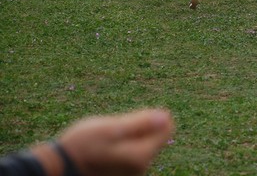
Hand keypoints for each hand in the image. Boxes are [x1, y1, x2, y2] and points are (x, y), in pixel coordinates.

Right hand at [58, 109, 173, 175]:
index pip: (167, 127)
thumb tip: (165, 116)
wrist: (58, 167)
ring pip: (140, 145)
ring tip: (105, 140)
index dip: (152, 116)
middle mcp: (142, 168)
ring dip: (128, 137)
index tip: (132, 118)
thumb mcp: (112, 128)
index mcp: (142, 154)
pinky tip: (103, 150)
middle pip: (153, 137)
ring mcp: (132, 174)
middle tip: (114, 130)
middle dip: (139, 128)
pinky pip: (129, 155)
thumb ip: (142, 122)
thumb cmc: (83, 145)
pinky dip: (120, 148)